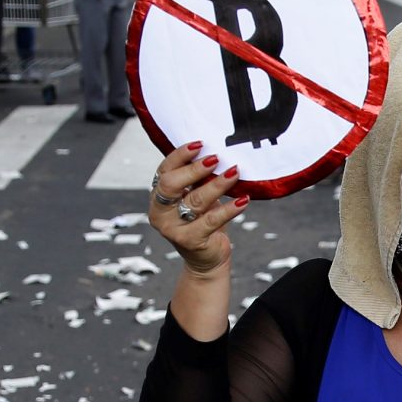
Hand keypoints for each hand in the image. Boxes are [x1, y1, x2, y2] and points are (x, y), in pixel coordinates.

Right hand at [147, 143, 243, 273]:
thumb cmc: (201, 221)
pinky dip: (229, 209)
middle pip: (172, 184)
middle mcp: (160, 213)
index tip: (200, 144)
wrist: (207, 257)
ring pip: (195, 200)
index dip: (180, 155)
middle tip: (216, 158)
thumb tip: (214, 154)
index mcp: (158, 197)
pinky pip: (212, 220)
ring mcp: (173, 229)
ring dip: (217, 184)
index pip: (164, 171)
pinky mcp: (190, 241)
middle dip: (194, 169)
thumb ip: (197, 179)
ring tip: (234, 172)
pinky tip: (243, 200)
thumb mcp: (195, 196)